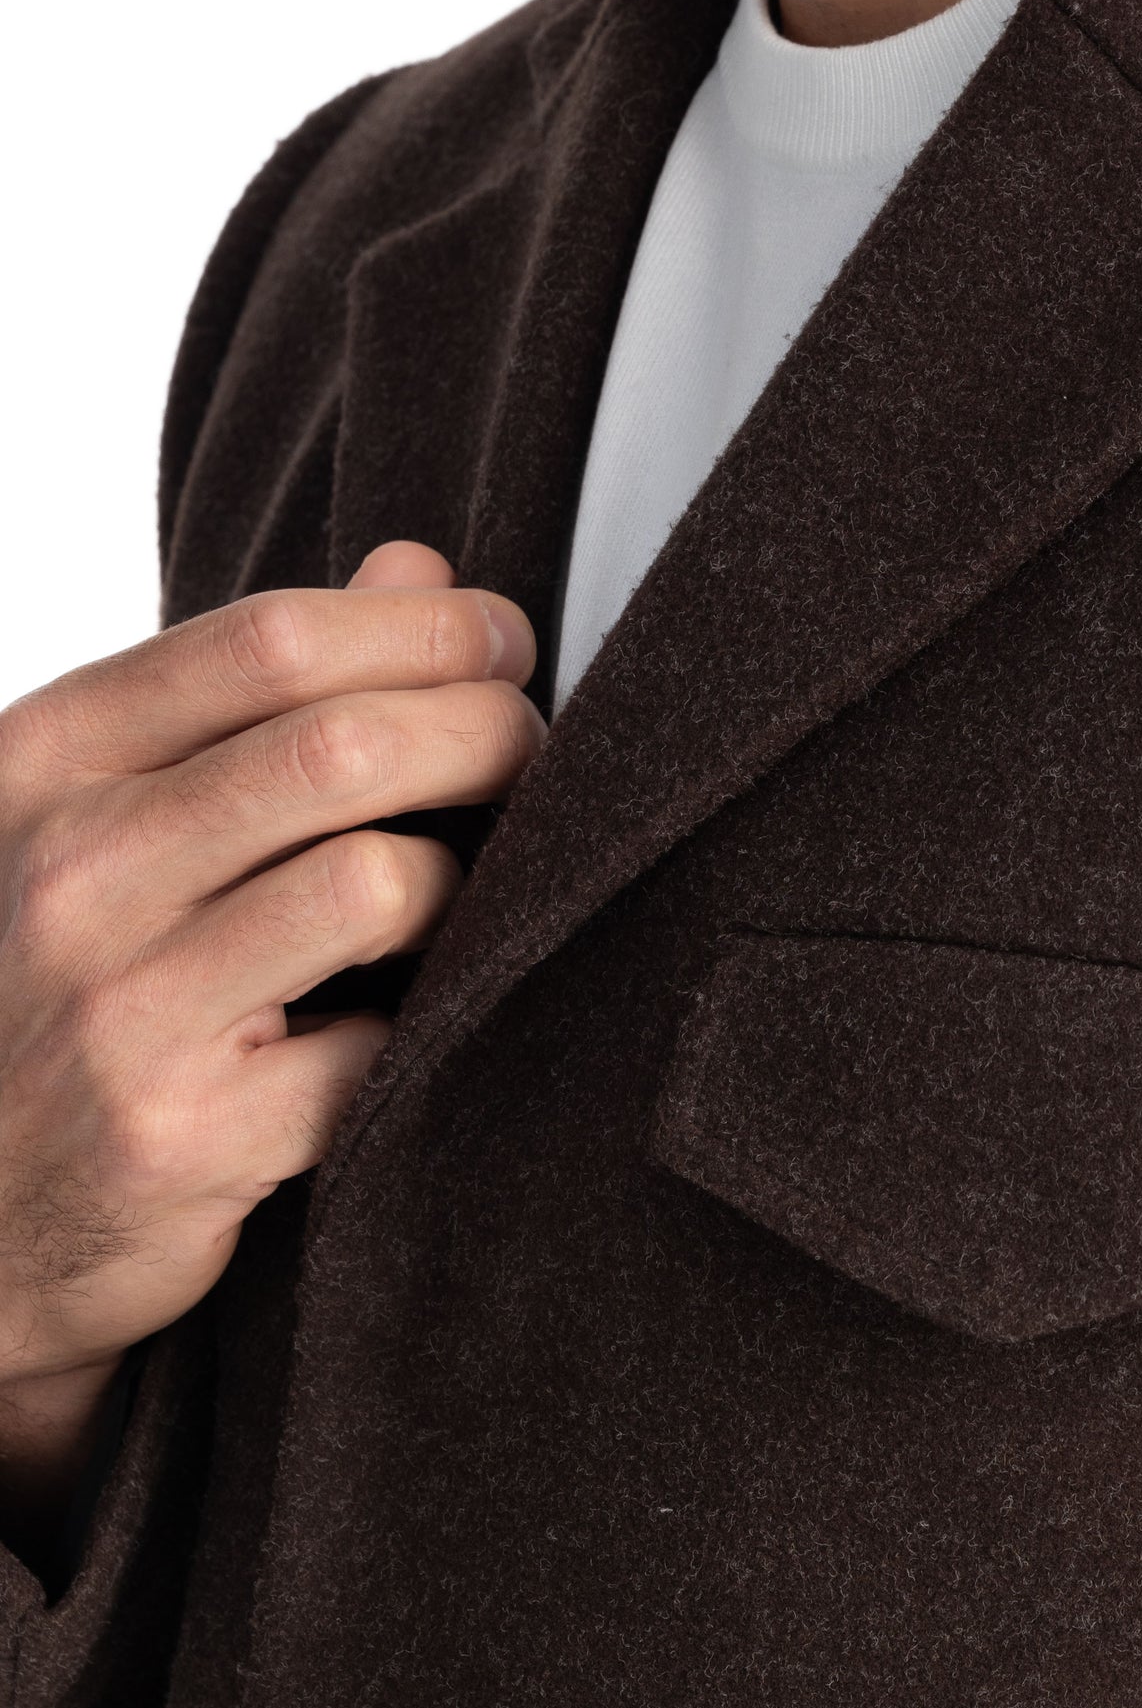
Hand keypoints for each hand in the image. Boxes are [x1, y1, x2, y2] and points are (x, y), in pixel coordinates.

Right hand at [0, 542, 540, 1539]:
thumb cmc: (62, 979)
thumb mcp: (114, 807)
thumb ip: (263, 687)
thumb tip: (420, 566)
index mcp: (48, 762)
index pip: (270, 640)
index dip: (425, 627)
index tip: (501, 642)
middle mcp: (68, 874)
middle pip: (345, 746)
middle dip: (484, 732)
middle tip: (526, 752)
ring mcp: (118, 1013)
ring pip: (381, 883)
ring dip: (468, 879)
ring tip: (465, 888)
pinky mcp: (182, 1140)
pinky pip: (381, 1043)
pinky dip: (425, 1021)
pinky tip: (404, 1016)